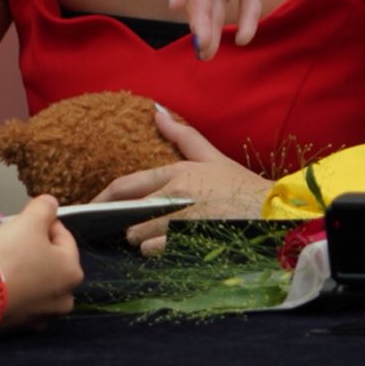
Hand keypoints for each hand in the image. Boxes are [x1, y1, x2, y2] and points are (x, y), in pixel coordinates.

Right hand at [0, 195, 82, 332]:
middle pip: (52, 262)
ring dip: (28, 271)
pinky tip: (2, 283)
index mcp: (73, 272)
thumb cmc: (7, 256)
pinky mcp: (22, 327)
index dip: (43, 223)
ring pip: (39, 282)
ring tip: (6, 262)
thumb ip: (44, 207)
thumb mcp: (28, 222)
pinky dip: (16, 290)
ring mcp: (44, 316)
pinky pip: (24, 300)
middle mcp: (66, 298)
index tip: (23, 221)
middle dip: (36, 249)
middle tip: (14, 241)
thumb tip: (51, 203)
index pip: (63, 236)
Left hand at [94, 105, 271, 254]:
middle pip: (129, 215)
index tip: (90, 206)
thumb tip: (157, 111)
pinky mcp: (191, 243)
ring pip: (140, 237)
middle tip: (128, 230)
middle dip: (125, 225)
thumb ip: (183, 136)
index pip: (127, 185)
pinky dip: (160, 254)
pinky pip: (160, 252)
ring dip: (143, 242)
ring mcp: (183, 220)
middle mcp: (176, 195)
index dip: (103, 198)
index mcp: (177, 172)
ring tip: (156, 241)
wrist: (275, 213)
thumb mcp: (213, 157)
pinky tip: (171, 252)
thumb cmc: (244, 187)